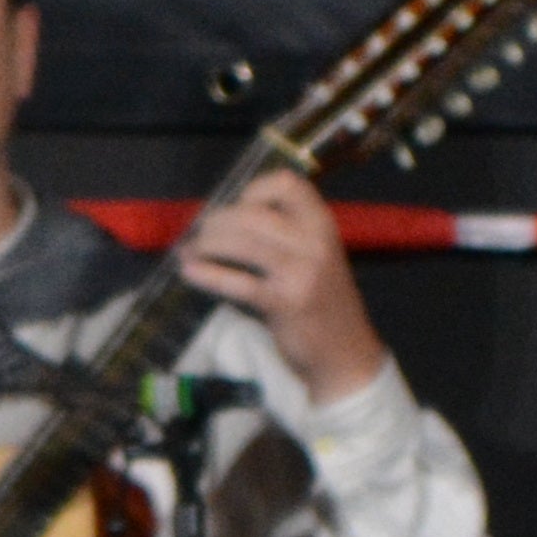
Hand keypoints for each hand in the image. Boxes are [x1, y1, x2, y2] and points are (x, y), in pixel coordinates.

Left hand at [168, 167, 388, 399]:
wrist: (346, 353)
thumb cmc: (323, 302)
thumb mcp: (316, 257)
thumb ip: (282, 235)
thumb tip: (223, 218)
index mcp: (323, 225)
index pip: (287, 184)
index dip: (254, 190)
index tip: (236, 207)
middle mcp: (315, 243)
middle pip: (253, 214)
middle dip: (217, 221)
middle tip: (201, 235)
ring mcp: (302, 273)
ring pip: (243, 243)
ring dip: (208, 245)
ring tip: (192, 252)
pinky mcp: (286, 304)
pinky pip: (239, 282)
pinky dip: (208, 274)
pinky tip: (189, 272)